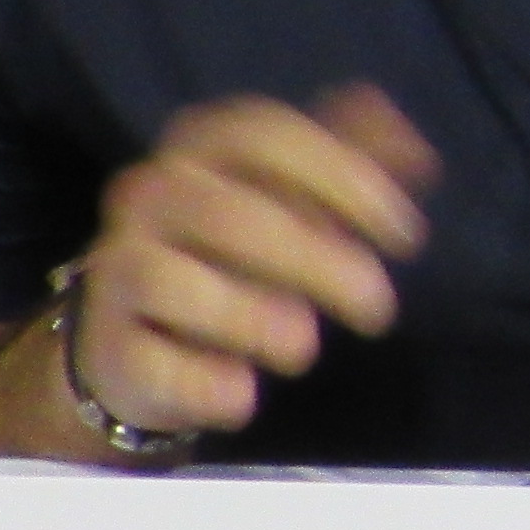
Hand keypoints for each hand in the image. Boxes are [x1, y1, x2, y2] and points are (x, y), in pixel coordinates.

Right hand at [63, 85, 437, 448]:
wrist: (138, 333)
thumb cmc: (236, 251)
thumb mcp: (297, 195)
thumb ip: (356, 166)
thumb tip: (421, 151)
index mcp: (201, 143)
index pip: (266, 135)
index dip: (341, 177)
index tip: (405, 233)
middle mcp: (148, 194)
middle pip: (228, 216)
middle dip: (314, 261)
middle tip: (377, 305)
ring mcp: (119, 269)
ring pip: (172, 282)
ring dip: (253, 317)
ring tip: (304, 345)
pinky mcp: (109, 345)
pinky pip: (148, 361)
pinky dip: (201, 382)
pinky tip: (242, 394)